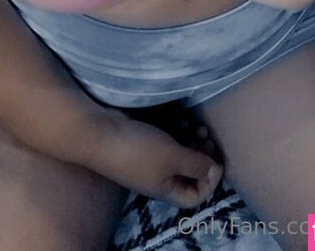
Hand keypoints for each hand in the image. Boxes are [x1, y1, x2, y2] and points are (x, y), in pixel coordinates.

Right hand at [86, 106, 223, 207]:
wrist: (98, 133)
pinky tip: (181, 118)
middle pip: (188, 173)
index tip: (214, 160)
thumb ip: (196, 164)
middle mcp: (158, 176)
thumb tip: (215, 170)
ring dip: (191, 140)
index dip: (210, 182)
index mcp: (166, 188)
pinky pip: (167, 139)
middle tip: (207, 136)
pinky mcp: (142, 141)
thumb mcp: (172, 158)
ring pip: (178, 153)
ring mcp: (149, 158)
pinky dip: (177, 130)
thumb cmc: (138, 149)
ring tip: (196, 125)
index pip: (195, 196)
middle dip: (202, 156)